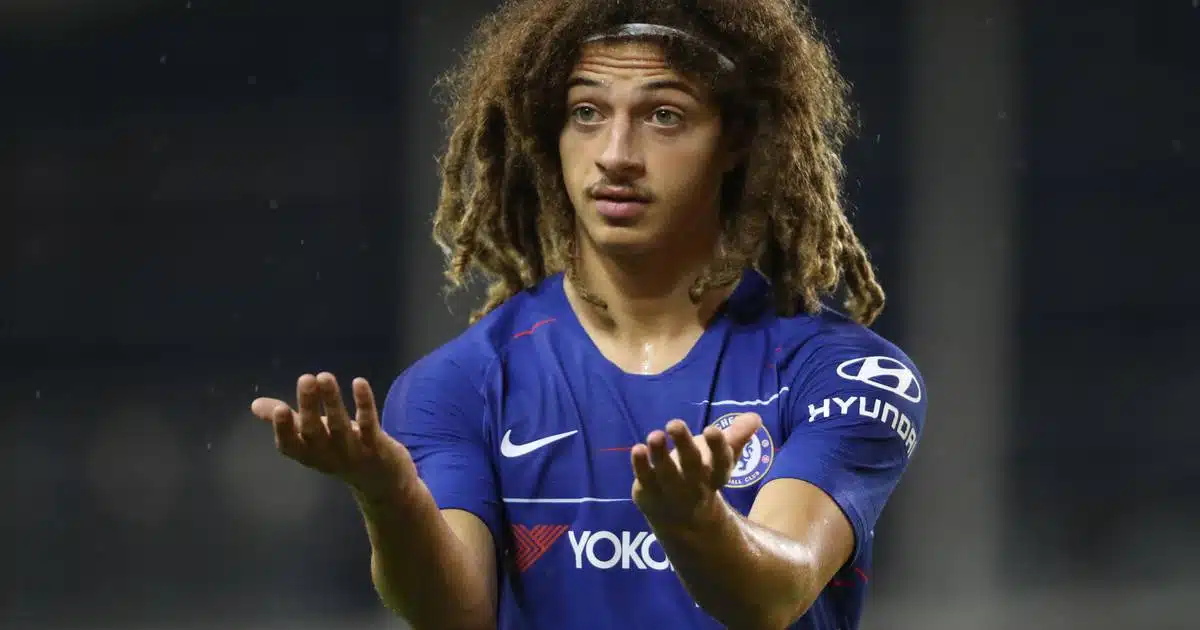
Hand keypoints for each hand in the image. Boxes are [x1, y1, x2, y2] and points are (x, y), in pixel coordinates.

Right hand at [250, 372, 417, 503]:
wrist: (382, 483)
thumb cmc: (340, 452)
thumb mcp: (312, 438)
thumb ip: (287, 421)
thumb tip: (255, 405)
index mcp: (308, 454)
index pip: (290, 445)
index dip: (283, 429)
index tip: (279, 408)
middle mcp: (328, 455)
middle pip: (315, 431)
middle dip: (309, 406)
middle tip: (305, 378)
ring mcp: (352, 452)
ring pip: (341, 424)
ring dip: (333, 400)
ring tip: (324, 376)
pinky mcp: (376, 446)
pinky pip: (370, 423)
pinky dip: (364, 404)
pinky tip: (359, 382)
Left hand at [630, 413, 762, 528]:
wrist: (680, 517)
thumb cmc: (703, 476)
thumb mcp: (721, 459)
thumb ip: (736, 437)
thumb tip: (755, 417)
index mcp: (715, 476)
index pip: (721, 463)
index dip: (717, 447)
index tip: (712, 429)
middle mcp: (694, 485)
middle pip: (691, 466)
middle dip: (684, 445)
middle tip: (674, 423)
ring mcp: (670, 491)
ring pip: (665, 473)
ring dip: (659, 455)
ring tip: (655, 435)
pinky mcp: (648, 492)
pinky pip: (644, 479)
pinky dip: (640, 466)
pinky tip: (637, 449)